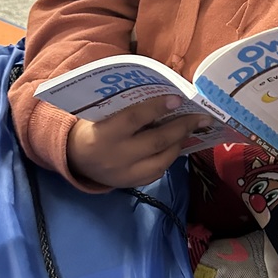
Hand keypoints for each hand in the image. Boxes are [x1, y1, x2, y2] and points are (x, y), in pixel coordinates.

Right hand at [67, 95, 211, 188]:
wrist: (75, 158)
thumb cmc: (92, 126)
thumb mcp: (101, 113)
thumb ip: (126, 106)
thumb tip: (161, 93)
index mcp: (105, 134)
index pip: (135, 118)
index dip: (157, 107)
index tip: (178, 98)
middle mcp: (117, 156)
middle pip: (156, 141)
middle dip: (182, 127)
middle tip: (202, 116)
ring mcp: (125, 174)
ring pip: (162, 160)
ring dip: (180, 143)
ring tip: (192, 129)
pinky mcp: (131, 184)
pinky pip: (157, 172)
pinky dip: (170, 157)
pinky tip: (177, 144)